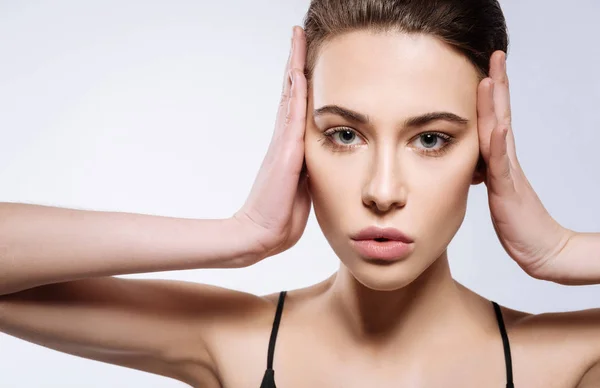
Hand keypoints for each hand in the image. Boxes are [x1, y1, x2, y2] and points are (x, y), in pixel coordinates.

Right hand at [232, 26, 310, 263]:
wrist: (262, 233)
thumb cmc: (282, 216)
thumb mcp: (303, 187)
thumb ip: (309, 168)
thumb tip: (322, 159)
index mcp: (292, 146)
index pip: (298, 105)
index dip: (302, 81)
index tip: (306, 58)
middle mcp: (286, 137)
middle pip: (292, 90)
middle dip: (296, 61)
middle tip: (298, 34)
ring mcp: (284, 141)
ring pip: (291, 94)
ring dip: (294, 65)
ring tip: (297, 37)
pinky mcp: (286, 151)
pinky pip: (293, 114)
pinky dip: (296, 90)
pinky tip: (299, 69)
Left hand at [476, 50, 573, 278]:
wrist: (539, 249)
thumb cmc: (517, 222)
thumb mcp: (496, 191)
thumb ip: (487, 171)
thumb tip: (475, 159)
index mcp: (500, 159)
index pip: (494, 118)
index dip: (490, 93)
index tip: (486, 67)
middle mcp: (505, 160)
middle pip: (500, 115)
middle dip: (496, 85)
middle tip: (495, 56)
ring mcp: (508, 173)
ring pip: (500, 132)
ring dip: (495, 105)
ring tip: (491, 78)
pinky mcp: (507, 190)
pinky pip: (501, 164)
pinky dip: (498, 144)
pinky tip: (496, 126)